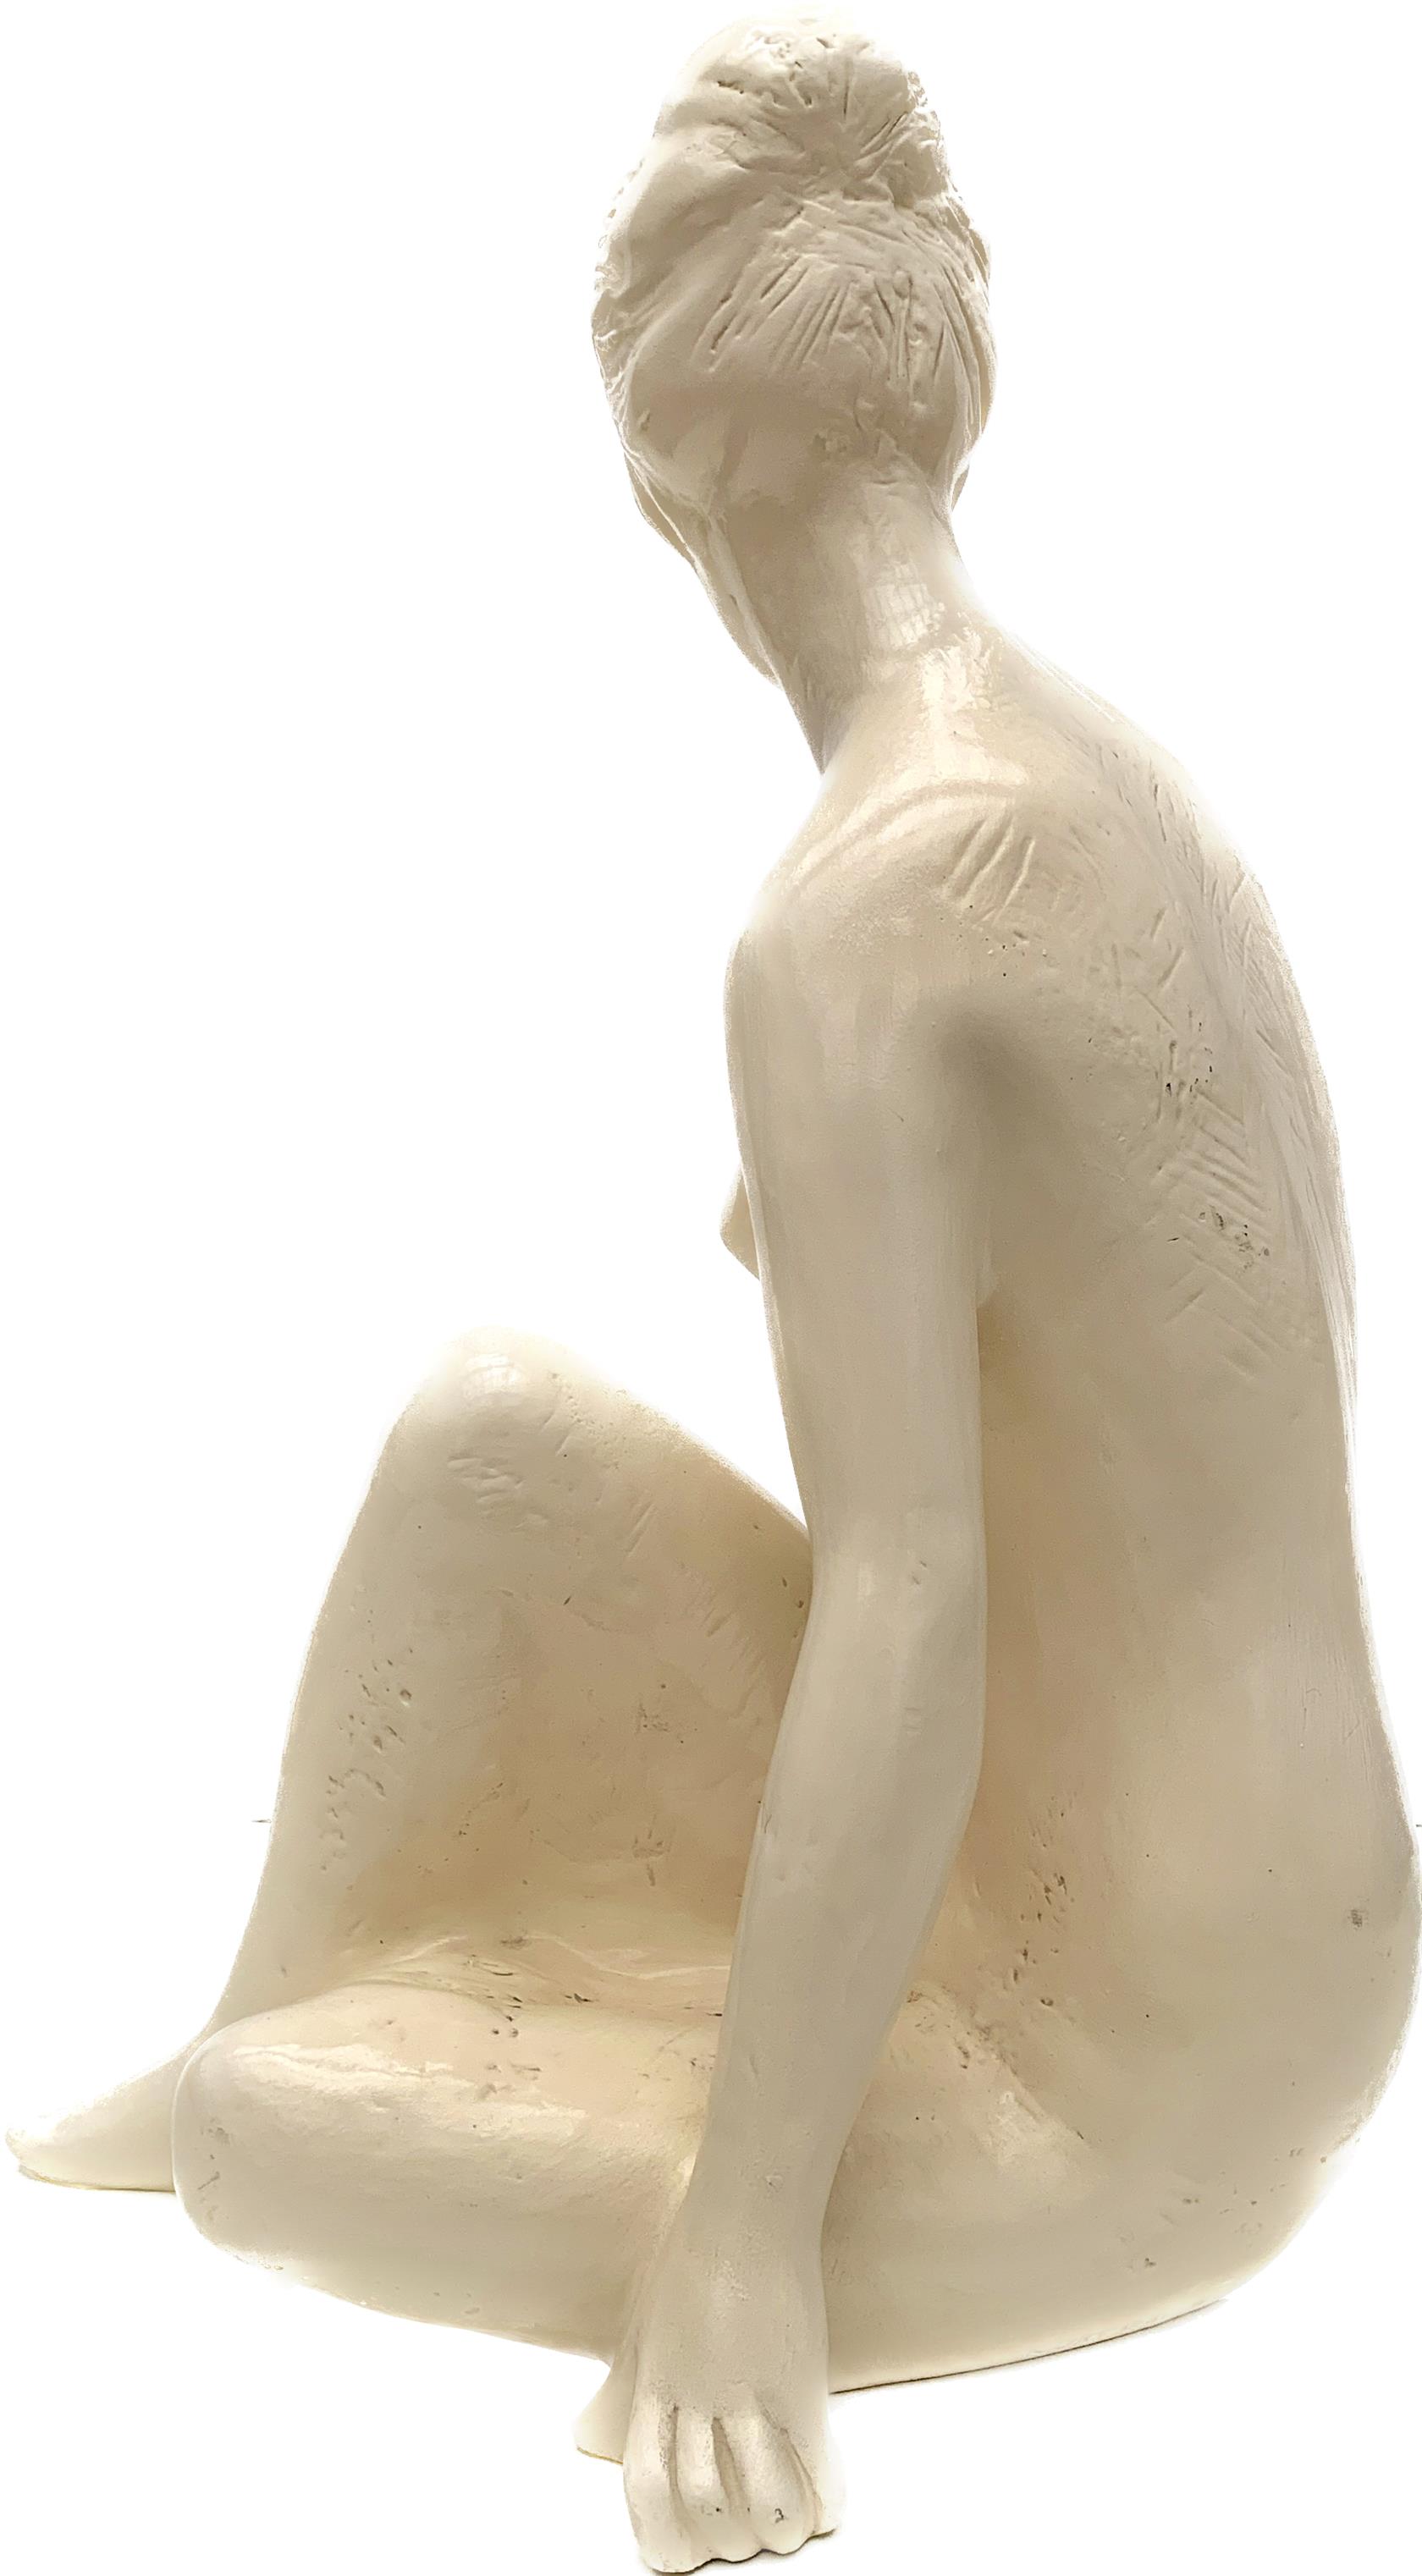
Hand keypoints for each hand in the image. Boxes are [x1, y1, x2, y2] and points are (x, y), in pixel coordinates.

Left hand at [577, 2211, 841, 2570]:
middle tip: (742, 2538)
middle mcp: (697, 2398)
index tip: (679, 2556)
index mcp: (654, 2387)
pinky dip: (820, 2500)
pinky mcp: (797, 2383)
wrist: (748, 2212)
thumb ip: (624, 2387)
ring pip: (757, 2496)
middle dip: (725, 2537)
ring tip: (783, 2529)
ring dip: (773, 2528)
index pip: (646, 2483)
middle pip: (704, 2500)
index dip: (661, 2534)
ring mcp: (749, 2392)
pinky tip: (822, 2510)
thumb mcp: (642, 2327)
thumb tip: (587, 2435)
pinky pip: (811, 2463)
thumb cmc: (692, 2258)